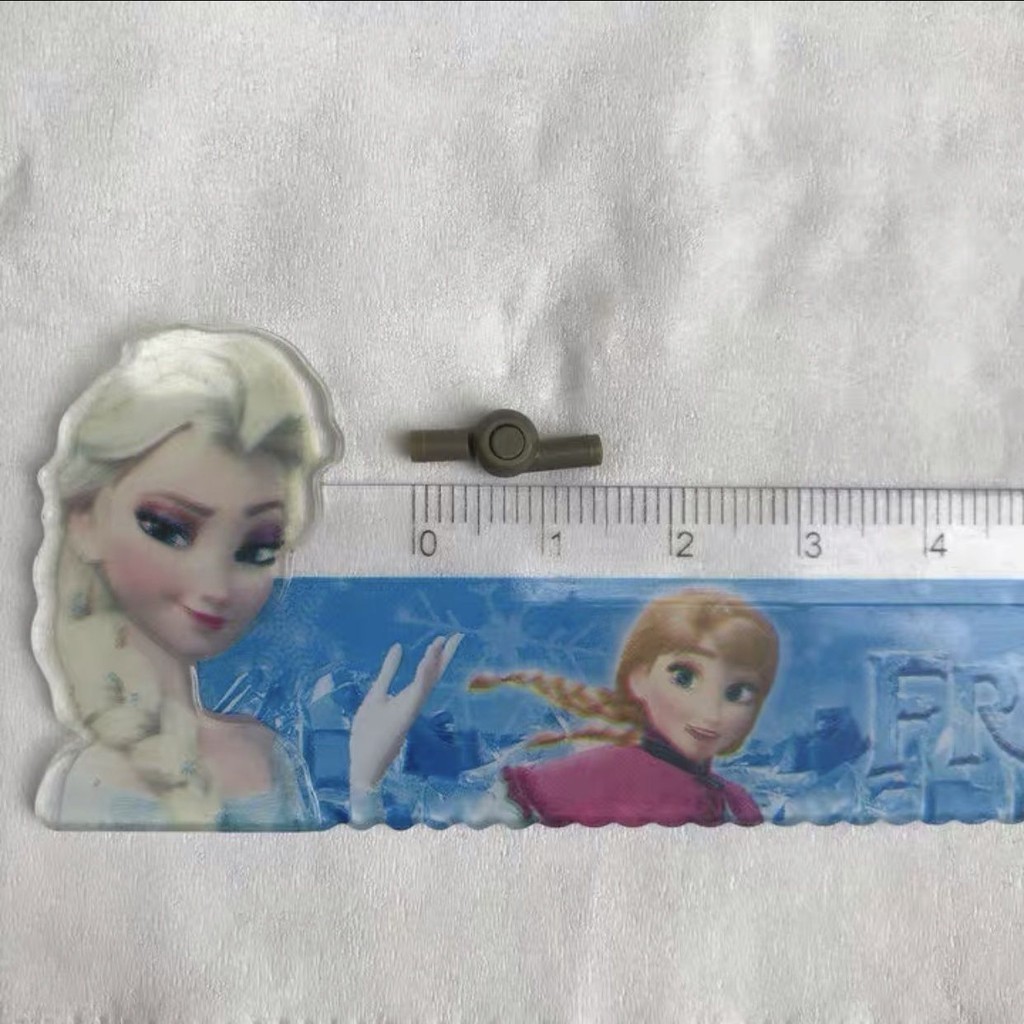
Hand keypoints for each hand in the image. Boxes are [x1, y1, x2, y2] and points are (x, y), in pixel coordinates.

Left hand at [349, 634, 462, 794]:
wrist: (363, 764)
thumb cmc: (368, 733)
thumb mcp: (376, 695)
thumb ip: (388, 672)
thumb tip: (398, 648)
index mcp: (408, 697)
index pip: (426, 673)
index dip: (436, 655)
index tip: (445, 638)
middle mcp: (413, 702)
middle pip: (433, 676)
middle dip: (444, 657)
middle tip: (457, 636)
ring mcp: (410, 710)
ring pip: (427, 683)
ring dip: (433, 663)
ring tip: (440, 643)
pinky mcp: (405, 716)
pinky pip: (416, 694)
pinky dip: (422, 677)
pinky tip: (426, 662)